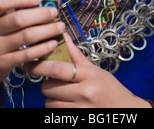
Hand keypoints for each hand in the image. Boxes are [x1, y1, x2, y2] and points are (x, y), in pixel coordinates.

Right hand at [0, 0, 64, 99]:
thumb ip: (14, 11)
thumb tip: (44, 0)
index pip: (1, 2)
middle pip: (18, 19)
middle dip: (40, 14)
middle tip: (54, 12)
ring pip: (25, 36)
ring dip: (46, 30)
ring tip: (60, 27)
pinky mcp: (4, 63)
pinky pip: (27, 54)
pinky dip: (42, 48)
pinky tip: (53, 43)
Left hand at [24, 33, 150, 107]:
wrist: (123, 110)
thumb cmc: (109, 88)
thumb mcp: (94, 69)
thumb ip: (75, 54)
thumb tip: (61, 35)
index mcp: (89, 75)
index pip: (58, 69)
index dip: (40, 65)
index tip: (29, 62)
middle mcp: (84, 93)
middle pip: (49, 88)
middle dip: (47, 84)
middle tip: (55, 81)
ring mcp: (80, 110)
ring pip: (49, 103)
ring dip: (51, 98)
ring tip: (63, 94)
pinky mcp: (75, 119)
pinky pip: (55, 114)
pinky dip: (56, 108)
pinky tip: (66, 103)